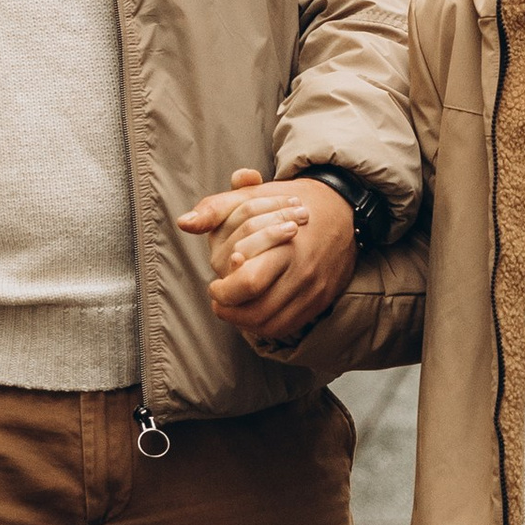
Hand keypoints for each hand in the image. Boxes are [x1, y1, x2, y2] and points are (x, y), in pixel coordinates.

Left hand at [178, 169, 357, 348]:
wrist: (341, 209)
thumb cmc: (288, 203)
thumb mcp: (250, 197)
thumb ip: (215, 208)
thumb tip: (184, 223)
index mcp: (285, 243)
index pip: (248, 281)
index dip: (224, 291)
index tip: (215, 285)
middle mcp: (303, 270)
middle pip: (258, 310)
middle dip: (230, 310)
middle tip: (219, 299)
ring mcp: (314, 288)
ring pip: (270, 324)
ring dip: (243, 321)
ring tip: (233, 307)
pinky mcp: (321, 300)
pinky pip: (287, 327)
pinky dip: (264, 325)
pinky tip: (253, 311)